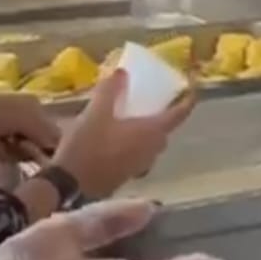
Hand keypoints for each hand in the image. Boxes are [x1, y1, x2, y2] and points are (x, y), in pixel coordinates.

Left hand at [0, 93, 59, 162]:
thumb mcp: (27, 119)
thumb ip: (47, 134)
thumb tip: (65, 150)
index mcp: (37, 108)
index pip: (54, 131)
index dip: (56, 146)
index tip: (55, 160)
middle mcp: (27, 119)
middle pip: (41, 144)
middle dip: (34, 151)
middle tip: (23, 150)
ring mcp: (11, 133)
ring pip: (26, 153)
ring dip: (17, 154)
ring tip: (5, 146)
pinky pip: (11, 158)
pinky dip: (5, 156)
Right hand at [53, 70, 195, 199]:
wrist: (69, 187)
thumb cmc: (88, 147)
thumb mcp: (95, 113)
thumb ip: (110, 90)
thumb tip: (122, 72)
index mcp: (153, 132)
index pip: (181, 112)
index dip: (189, 96)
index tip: (191, 83)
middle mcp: (153, 150)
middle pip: (165, 127)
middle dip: (162, 111)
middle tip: (150, 96)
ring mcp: (141, 165)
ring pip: (151, 141)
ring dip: (145, 128)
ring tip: (129, 113)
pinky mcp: (127, 176)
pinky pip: (138, 153)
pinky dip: (134, 141)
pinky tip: (114, 135)